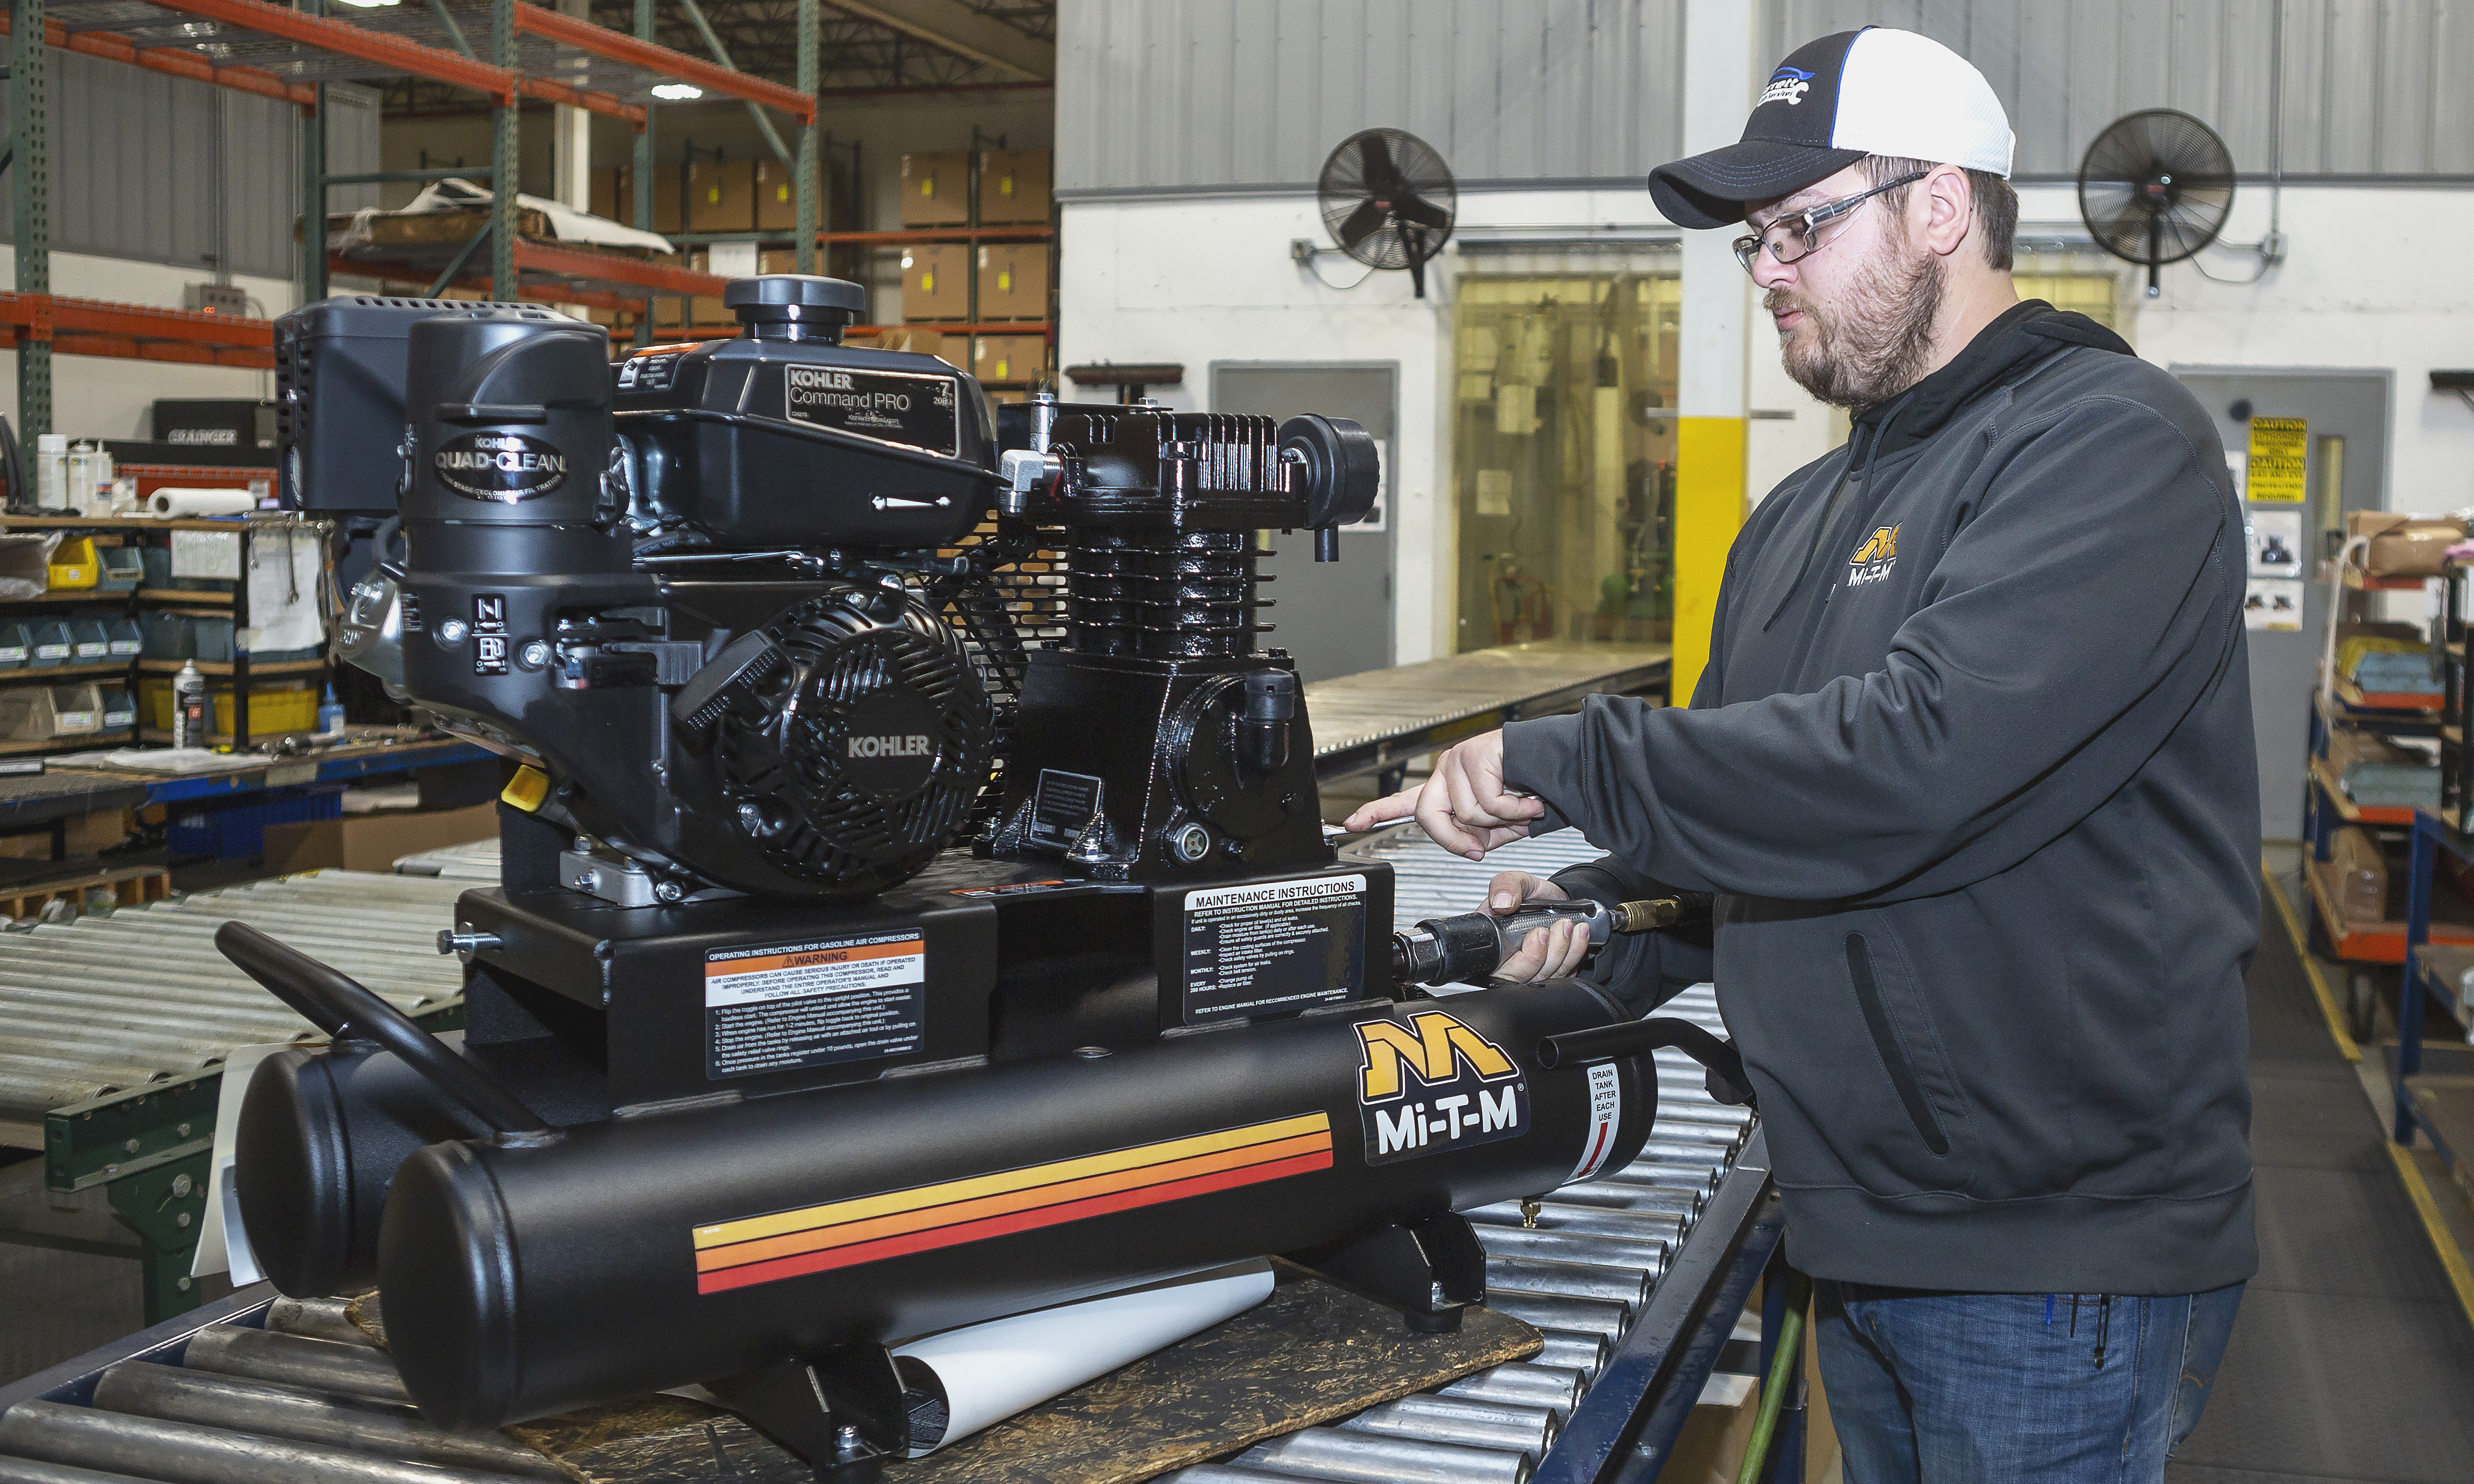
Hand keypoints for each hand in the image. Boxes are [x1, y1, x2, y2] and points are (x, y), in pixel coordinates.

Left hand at [1339, 731, 1544, 859]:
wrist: (1561, 768)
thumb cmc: (1530, 794)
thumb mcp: (1496, 828)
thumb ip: (1473, 837)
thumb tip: (1469, 847)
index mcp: (1445, 791)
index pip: (1403, 803)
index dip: (1374, 813)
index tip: (1349, 823)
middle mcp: (1446, 773)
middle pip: (1429, 815)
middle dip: (1457, 837)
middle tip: (1483, 844)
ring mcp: (1458, 760)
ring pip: (1466, 813)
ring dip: (1502, 820)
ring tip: (1522, 808)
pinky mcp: (1477, 753)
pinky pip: (1489, 801)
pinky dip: (1516, 810)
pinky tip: (1530, 801)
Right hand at [1486, 873, 1587, 982]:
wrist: (1555, 898)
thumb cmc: (1532, 893)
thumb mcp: (1516, 880)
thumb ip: (1504, 885)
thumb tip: (1501, 903)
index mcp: (1492, 942)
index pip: (1497, 967)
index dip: (1520, 960)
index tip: (1538, 934)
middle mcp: (1508, 961)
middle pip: (1522, 977)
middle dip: (1544, 955)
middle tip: (1559, 927)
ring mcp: (1530, 969)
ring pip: (1544, 978)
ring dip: (1562, 952)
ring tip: (1570, 926)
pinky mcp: (1550, 971)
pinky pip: (1563, 975)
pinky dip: (1574, 955)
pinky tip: (1579, 936)